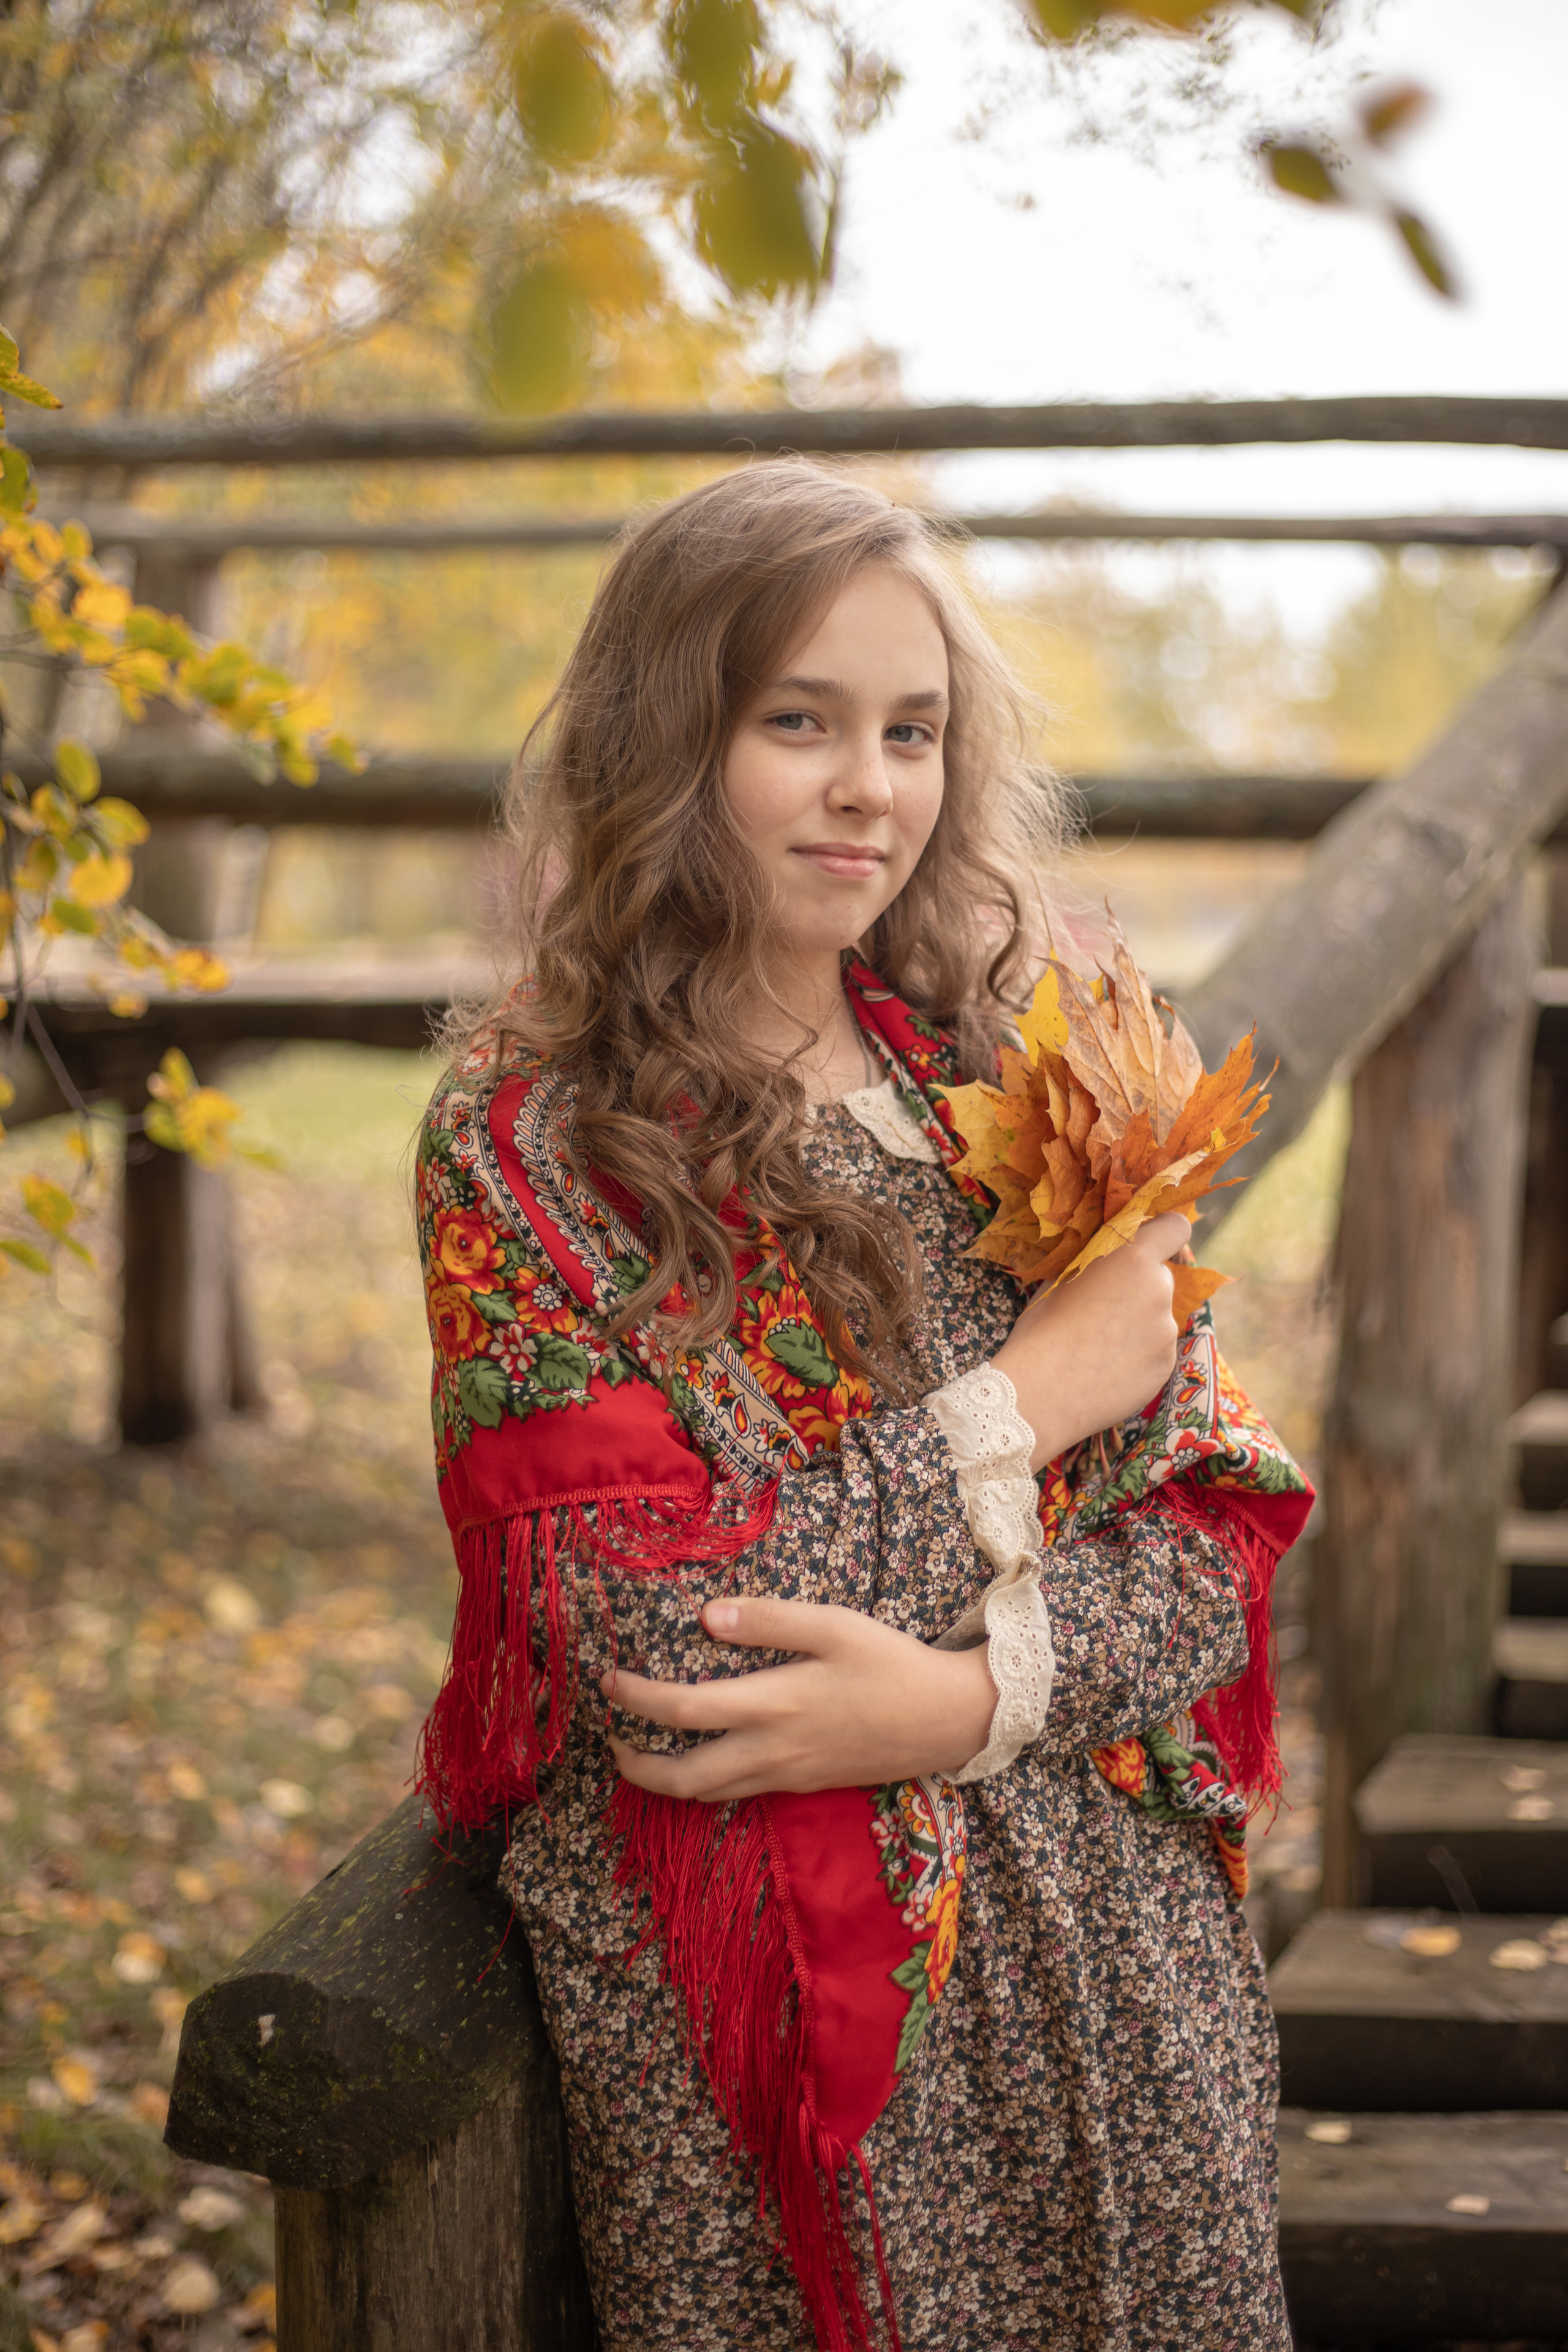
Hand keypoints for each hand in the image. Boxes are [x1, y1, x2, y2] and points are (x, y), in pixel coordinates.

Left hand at [601, 1594, 996, 1801]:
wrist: (947, 1721)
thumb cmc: (891, 1665)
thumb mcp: (833, 1626)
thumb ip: (769, 1621)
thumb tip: (707, 1616)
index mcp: (772, 1705)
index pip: (681, 1710)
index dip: (634, 1699)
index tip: (607, 1681)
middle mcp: (771, 1751)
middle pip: (683, 1778)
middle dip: (636, 1764)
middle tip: (611, 1737)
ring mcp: (787, 1776)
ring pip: (709, 1794)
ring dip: (666, 1779)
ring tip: (644, 1751)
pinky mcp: (804, 1785)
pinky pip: (739, 1793)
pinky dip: (705, 1782)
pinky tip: (705, 1756)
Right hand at [992, 1210, 1190, 1471]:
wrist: (1040, 1395)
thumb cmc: (1040, 1332)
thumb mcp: (1061, 1281)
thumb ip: (1094, 1264)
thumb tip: (1103, 1259)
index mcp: (1132, 1261)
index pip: (1174, 1228)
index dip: (1163, 1232)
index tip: (1148, 1242)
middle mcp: (1159, 1292)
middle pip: (1160, 1277)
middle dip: (1138, 1287)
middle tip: (1103, 1309)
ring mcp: (1166, 1333)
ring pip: (1157, 1317)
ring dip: (1137, 1324)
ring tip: (1100, 1347)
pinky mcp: (1165, 1368)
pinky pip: (1156, 1350)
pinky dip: (1138, 1355)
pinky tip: (1107, 1369)